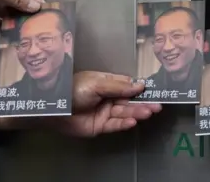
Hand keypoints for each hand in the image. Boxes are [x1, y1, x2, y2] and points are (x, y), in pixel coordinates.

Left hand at [0, 0, 44, 30]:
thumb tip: (36, 6)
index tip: (46, 11)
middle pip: (19, 4)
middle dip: (29, 13)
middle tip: (41, 25)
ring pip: (11, 16)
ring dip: (20, 23)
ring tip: (31, 33)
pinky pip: (0, 26)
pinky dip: (8, 31)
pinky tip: (16, 37)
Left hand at [0, 71, 161, 135]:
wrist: (53, 108)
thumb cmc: (72, 89)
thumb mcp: (97, 83)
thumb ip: (119, 86)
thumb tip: (140, 84)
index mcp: (107, 83)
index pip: (128, 85)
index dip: (140, 88)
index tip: (154, 90)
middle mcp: (108, 97)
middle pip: (129, 100)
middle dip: (142, 102)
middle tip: (157, 105)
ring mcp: (105, 112)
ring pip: (124, 112)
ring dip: (137, 112)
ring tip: (149, 112)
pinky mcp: (100, 127)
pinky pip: (115, 125)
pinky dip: (125, 123)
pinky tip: (133, 121)